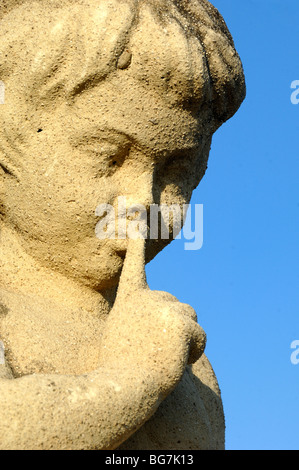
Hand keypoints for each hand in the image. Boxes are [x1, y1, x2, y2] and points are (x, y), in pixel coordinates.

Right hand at [98, 239, 205, 395]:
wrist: (124, 386)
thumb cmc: (121, 366)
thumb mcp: (123, 334)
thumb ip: (141, 317)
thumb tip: (165, 317)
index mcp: (131, 299)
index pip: (135, 266)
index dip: (137, 244)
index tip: (138, 219)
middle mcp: (148, 297)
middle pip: (178, 305)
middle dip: (175, 328)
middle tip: (157, 348)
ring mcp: (164, 306)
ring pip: (191, 318)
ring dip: (185, 339)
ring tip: (164, 354)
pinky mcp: (181, 322)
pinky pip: (201, 336)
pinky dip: (193, 352)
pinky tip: (174, 360)